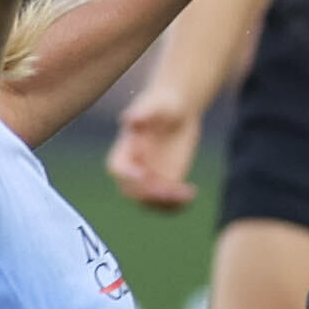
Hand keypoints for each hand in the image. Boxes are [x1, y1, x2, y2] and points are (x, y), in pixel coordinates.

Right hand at [105, 88, 205, 210]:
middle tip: (172, 189)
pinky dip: (177, 204)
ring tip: (186, 194)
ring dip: (166, 203)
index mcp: (125, 149)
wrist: (178, 111)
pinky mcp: (165, 183)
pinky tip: (192, 194)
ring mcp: (149, 179)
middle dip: (150, 194)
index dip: (126, 175)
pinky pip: (166, 202)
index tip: (143, 175)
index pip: (117, 168)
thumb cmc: (163, 103)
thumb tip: (128, 118)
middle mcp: (133, 168)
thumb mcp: (156, 104)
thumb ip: (143, 112)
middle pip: (133, 191)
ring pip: (150, 202)